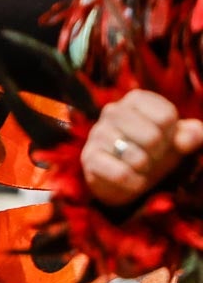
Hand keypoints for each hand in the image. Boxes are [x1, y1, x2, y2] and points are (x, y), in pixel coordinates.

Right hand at [83, 89, 202, 206]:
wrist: (125, 176)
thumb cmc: (155, 150)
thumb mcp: (178, 140)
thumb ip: (193, 134)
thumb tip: (186, 141)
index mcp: (136, 100)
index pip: (166, 116)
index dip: (172, 135)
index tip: (165, 139)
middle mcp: (113, 111)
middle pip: (152, 136)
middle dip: (159, 153)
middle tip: (152, 155)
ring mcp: (97, 134)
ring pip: (136, 157)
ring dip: (145, 168)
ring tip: (140, 166)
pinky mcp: (89, 158)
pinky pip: (120, 174)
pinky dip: (134, 182)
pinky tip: (133, 180)